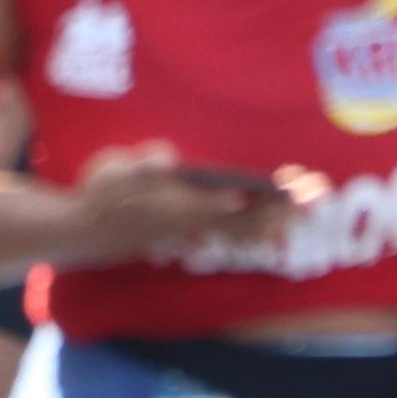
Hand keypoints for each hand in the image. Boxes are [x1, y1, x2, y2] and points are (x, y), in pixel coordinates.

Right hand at [53, 141, 304, 264]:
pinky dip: (249, 230)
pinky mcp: (185, 233)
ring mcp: (188, 232)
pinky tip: (267, 231)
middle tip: (312, 203)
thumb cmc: (101, 192)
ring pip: (236, 230)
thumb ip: (143, 164)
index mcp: (177, 204)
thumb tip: (168, 163)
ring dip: (268, 222)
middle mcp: (189, 222)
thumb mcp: (115, 170)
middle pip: (241, 220)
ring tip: (300, 216)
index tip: (287, 195)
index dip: (255, 201)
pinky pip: (226, 234)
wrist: (84, 231)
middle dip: (276, 212)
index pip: (225, 203)